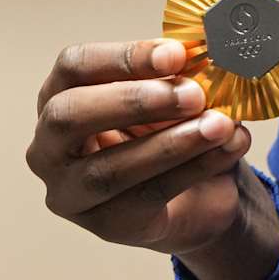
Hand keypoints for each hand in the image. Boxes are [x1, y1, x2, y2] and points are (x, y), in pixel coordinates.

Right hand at [27, 39, 254, 256]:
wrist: (195, 194)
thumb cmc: (168, 129)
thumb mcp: (170, 95)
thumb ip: (176, 75)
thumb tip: (203, 55)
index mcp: (60, 96)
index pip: (74, 66)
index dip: (124, 57)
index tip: (176, 54)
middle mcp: (49, 145)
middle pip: (70, 116)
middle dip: (134, 101)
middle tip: (193, 94)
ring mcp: (70, 192)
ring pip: (108, 169)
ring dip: (171, 144)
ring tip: (219, 124)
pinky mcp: (104, 225)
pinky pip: (147, 196)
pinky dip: (195, 168)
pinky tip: (228, 147)